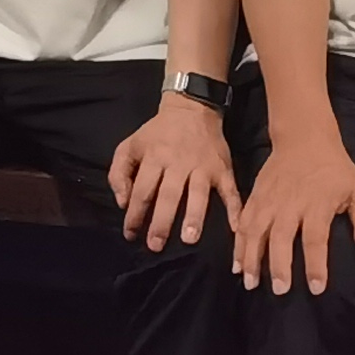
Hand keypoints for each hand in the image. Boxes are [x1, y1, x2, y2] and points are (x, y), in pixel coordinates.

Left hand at [108, 91, 243, 253]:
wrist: (191, 109)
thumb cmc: (156, 134)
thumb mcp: (130, 145)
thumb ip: (119, 173)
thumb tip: (122, 203)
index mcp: (154, 158)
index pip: (142, 191)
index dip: (135, 214)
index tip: (130, 235)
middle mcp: (178, 164)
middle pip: (168, 196)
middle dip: (161, 222)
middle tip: (155, 245)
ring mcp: (203, 167)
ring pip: (198, 194)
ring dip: (194, 217)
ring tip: (190, 239)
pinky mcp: (223, 169)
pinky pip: (231, 191)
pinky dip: (235, 209)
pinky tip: (235, 228)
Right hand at [237, 133, 354, 294]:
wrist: (304, 137)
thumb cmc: (335, 169)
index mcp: (318, 204)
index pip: (315, 240)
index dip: (315, 265)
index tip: (315, 288)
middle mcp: (290, 204)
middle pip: (281, 238)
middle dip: (278, 266)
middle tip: (279, 290)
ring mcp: (269, 200)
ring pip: (256, 232)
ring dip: (251, 258)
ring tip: (250, 282)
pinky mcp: (255, 196)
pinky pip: (243, 223)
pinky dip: (238, 244)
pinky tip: (237, 263)